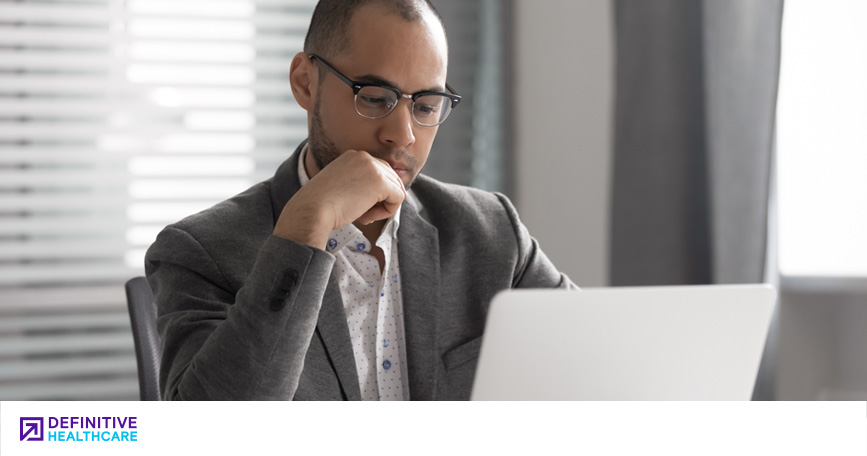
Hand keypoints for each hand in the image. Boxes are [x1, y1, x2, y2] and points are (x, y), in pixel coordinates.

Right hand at [273, 150, 405, 248]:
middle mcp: (364, 156)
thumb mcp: (342, 187)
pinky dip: (387, 212)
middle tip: (363, 214)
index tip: (359, 206)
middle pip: (390, 179)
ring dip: (382, 208)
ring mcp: (374, 168)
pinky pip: (398, 198)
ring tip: (363, 216)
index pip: (379, 171)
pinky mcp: (381, 182)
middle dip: (381, 200)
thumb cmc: (322, 205)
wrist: (313, 209)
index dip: (375, 193)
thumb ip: (362, 185)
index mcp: (353, 155)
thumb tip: (393, 194)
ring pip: (396, 189)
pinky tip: (367, 217)